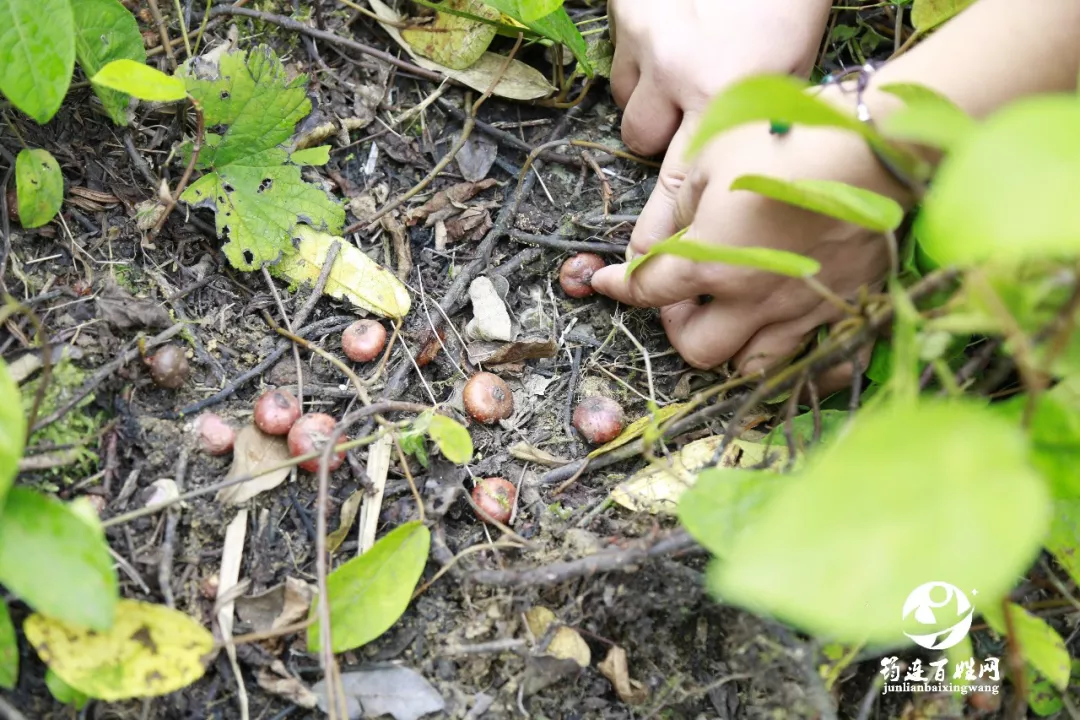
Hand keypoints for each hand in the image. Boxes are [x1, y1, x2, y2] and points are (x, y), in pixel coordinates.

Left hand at [592, 85, 911, 381]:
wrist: (874, 148)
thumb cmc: (783, 141)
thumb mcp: (709, 157)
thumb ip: (680, 207)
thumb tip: (667, 238)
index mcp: (709, 263)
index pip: (647, 291)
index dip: (620, 287)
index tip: (607, 283)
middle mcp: (751, 300)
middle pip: (698, 349)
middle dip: (681, 328)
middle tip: (685, 299)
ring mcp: (801, 310)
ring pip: (754, 366)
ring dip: (733, 348)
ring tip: (734, 318)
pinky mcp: (846, 308)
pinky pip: (820, 361)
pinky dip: (801, 360)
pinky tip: (795, 339)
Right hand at [610, 0, 830, 246]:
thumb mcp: (794, 64)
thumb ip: (752, 120)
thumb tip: (729, 172)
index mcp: (732, 94)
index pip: (681, 185)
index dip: (656, 232)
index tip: (640, 262)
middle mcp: (682, 74)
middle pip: (645, 146)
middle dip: (657, 146)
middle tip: (677, 139)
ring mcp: (648, 42)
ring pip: (631, 103)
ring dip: (652, 101)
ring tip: (684, 72)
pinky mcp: (627, 14)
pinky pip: (622, 62)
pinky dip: (642, 62)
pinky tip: (671, 40)